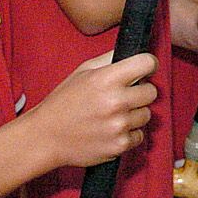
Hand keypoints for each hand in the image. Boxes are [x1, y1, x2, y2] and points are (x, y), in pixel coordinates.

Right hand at [29, 51, 157, 169]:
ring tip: (114, 115)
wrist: (46, 137)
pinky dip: (129, 134)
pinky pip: (139, 136)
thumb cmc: (63, 103)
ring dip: (135, 114)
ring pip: (147, 114)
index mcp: (107, 79)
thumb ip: (110, 59)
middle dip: (141, 92)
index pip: (147, 63)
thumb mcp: (83, 71)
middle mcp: (116, 101)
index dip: (148, 64)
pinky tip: (112, 130)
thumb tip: (132, 51)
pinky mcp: (119, 146)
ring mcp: (118, 125)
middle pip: (152, 92)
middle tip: (125, 96)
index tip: (145, 69)